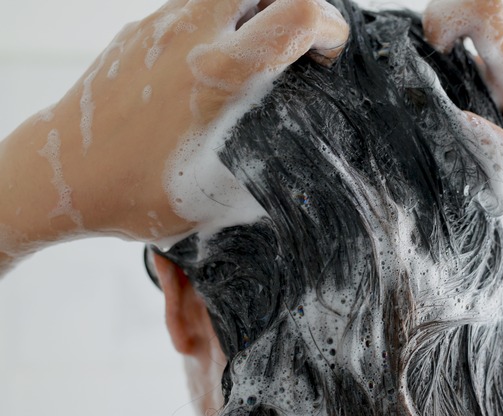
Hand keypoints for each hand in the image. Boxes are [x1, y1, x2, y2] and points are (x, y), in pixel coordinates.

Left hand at [1, 0, 347, 248]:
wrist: (59, 176)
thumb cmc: (135, 191)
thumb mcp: (221, 197)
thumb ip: (270, 173)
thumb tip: (301, 171)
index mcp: (221, 73)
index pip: (299, 12)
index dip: (330, 26)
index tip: (327, 51)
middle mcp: (192, 36)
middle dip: (290, 6)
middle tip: (292, 44)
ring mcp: (160, 26)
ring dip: (250, 12)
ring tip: (250, 58)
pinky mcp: (138, 31)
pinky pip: (191, 9)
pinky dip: (214, 25)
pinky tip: (205, 71)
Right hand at [424, 0, 502, 250]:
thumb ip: (500, 162)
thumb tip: (457, 122)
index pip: (491, 11)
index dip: (449, 16)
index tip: (434, 54)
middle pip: (484, 6)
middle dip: (443, 27)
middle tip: (430, 74)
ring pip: (484, 22)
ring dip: (451, 47)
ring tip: (443, 96)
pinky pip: (486, 44)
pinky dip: (461, 63)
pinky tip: (461, 106)